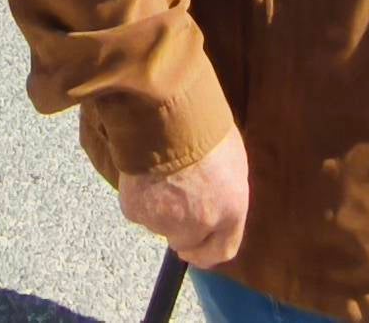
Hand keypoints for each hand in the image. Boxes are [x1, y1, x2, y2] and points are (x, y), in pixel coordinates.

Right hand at [119, 130, 250, 267]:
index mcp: (230, 210)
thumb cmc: (203, 127)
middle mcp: (200, 223)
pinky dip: (140, 197)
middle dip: (180, 229)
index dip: (207, 253)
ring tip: (160, 174)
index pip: (221, 250)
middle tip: (173, 206)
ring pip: (160, 224)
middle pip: (186, 241)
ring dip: (159, 208)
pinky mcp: (137, 212)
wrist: (165, 116)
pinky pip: (138, 210)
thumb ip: (225, 190)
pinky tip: (143, 173)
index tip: (195, 251)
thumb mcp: (231, 159)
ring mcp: (166, 221)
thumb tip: (217, 199)